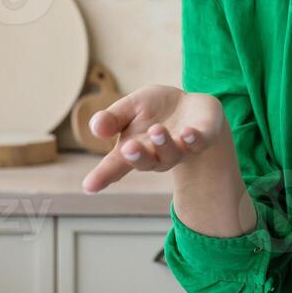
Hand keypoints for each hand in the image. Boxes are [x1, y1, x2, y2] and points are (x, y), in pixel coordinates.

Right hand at [81, 85, 225, 192]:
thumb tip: (96, 128)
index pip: (115, 165)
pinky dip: (194, 140)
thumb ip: (112, 118)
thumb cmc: (154, 110)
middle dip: (138, 156)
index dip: (102, 176)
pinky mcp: (203, 138)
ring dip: (163, 144)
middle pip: (145, 162)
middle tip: (129, 148)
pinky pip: (199, 143)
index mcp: (134, 148)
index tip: (88, 187)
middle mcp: (156, 154)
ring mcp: (181, 149)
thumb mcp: (130, 107)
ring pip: (171, 154)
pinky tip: (188, 134)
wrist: (191, 105)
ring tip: (157, 130)